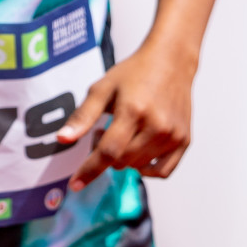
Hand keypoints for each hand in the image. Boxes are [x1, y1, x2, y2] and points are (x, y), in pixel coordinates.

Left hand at [56, 42, 195, 190]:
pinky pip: (163, 171)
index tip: (75, 185)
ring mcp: (173, 135)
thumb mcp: (102, 88)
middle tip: (105, 130)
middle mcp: (156, 125)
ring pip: (139, 167)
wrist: (171, 61)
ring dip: (125, 158)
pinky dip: (147, 169)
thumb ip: (82, 115)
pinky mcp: (184, 140)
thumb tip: (62, 139)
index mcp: (133, 110)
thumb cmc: (134, 73)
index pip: (108, 151)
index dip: (89, 170)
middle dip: (106, 154)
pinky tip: (139, 151)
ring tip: (124, 132)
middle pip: (122, 161)